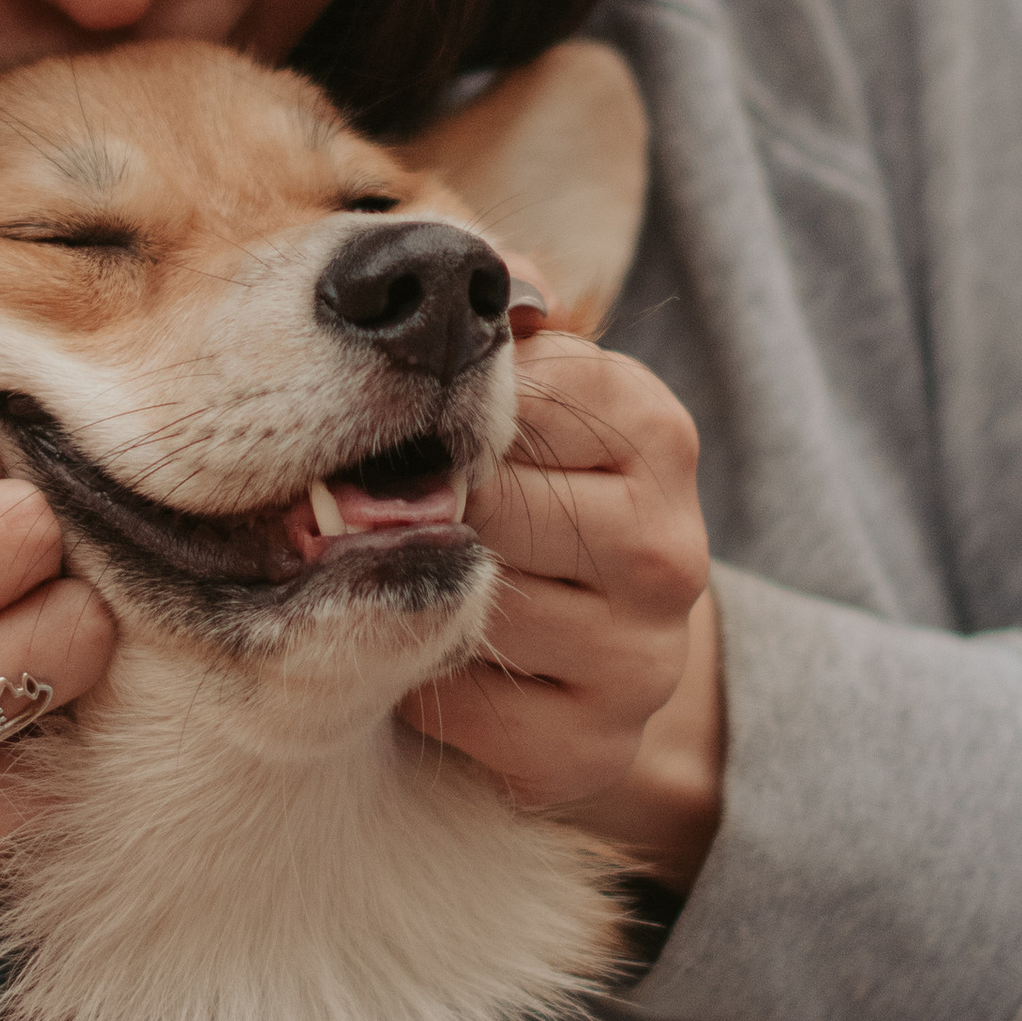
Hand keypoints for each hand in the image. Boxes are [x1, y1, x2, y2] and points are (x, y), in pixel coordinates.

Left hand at [399, 334, 723, 894]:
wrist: (589, 663)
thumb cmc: (528, 501)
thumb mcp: (525, 403)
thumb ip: (492, 338)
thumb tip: (474, 270)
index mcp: (657, 434)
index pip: (526, 391)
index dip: (436, 409)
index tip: (387, 424)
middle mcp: (671, 549)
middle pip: (491, 502)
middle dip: (412, 505)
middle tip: (351, 508)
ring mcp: (640, 660)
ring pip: (471, 601)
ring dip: (405, 592)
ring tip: (379, 577)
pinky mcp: (588, 750)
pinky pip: (458, 702)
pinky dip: (414, 680)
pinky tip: (412, 658)